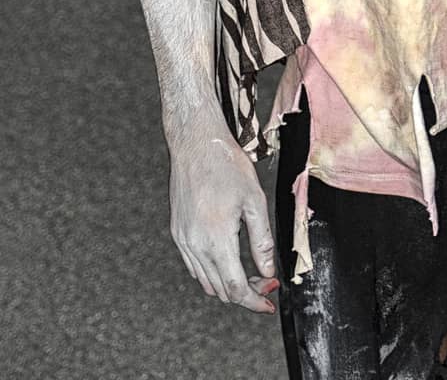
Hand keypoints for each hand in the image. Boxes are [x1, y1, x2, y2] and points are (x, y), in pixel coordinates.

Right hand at [168, 108, 279, 312]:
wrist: (196, 143)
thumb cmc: (226, 164)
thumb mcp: (254, 200)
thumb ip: (262, 240)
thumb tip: (267, 271)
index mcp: (216, 238)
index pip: (235, 287)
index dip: (254, 300)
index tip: (268, 302)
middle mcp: (195, 244)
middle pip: (221, 289)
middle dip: (245, 292)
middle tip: (265, 282)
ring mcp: (183, 240)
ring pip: (206, 281)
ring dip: (228, 284)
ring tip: (249, 273)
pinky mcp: (178, 233)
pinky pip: (194, 266)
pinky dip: (211, 272)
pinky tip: (227, 260)